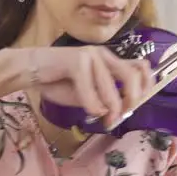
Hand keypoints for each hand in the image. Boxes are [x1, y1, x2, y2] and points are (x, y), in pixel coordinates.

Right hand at [21, 45, 153, 129]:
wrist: (30, 71)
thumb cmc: (57, 82)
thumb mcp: (87, 94)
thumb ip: (104, 99)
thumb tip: (119, 112)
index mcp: (109, 61)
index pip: (140, 67)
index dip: (146, 86)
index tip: (136, 105)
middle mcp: (103, 55)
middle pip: (132, 74)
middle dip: (131, 98)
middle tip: (122, 114)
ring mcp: (90, 55)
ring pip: (111, 85)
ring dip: (110, 107)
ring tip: (104, 119)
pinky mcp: (76, 60)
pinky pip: (90, 88)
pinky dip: (92, 104)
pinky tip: (89, 111)